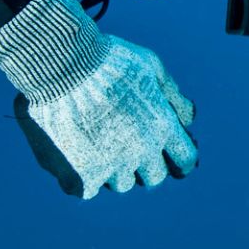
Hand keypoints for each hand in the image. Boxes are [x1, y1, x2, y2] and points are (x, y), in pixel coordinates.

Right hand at [0, 0, 197, 197]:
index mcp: (163, 127)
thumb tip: (189, 118)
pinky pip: (86, 189)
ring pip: (120, 183)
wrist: (59, 66)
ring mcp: (110, 168)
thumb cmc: (106, 59)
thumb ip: (172, 95)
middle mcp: (142, 152)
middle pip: (154, 177)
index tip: (169, 156)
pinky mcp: (80, 179)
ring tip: (94, 143)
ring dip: (113, 169)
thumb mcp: (150, 65)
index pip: (185, 160)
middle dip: (145, 165)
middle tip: (127, 147)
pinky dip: (80, 177)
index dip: (179, 159)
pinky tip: (72, 154)